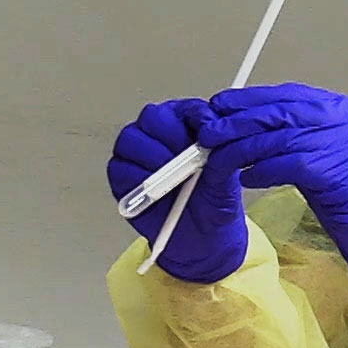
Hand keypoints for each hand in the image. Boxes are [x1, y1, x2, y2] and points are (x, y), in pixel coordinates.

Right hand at [106, 99, 246, 283]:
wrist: (202, 238)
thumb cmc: (214, 202)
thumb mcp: (227, 178)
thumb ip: (223, 156)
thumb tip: (219, 138)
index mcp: (186, 125)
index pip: (187, 109)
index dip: (196, 118)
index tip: (207, 135)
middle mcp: (159, 134)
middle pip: (153, 117)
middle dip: (170, 135)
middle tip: (186, 157)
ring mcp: (137, 153)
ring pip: (132, 139)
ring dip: (154, 157)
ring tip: (173, 178)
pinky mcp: (122, 176)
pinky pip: (120, 168)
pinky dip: (138, 179)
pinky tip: (156, 191)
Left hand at [200, 83, 347, 316]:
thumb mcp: (339, 167)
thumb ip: (311, 143)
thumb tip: (263, 129)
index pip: (299, 97)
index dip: (257, 99)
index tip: (225, 103)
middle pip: (289, 111)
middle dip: (244, 116)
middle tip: (210, 124)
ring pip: (286, 136)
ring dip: (245, 144)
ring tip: (217, 152)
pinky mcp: (344, 175)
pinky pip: (293, 164)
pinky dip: (265, 169)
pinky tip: (245, 178)